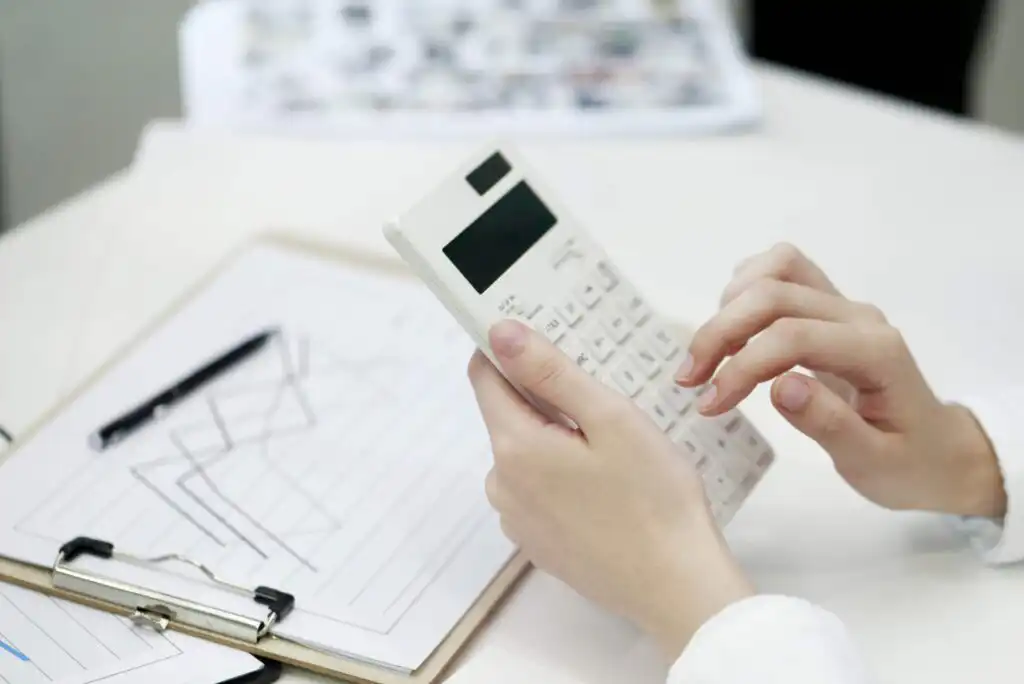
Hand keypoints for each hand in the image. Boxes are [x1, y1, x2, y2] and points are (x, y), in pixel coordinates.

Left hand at [468, 320, 752, 660]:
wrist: (677, 587)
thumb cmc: (654, 501)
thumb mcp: (609, 418)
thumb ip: (550, 372)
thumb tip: (500, 333)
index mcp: (514, 448)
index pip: (485, 376)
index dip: (508, 348)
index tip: (543, 335)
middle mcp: (503, 485)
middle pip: (509, 414)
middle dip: (546, 395)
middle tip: (602, 397)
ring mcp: (518, 519)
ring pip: (528, 451)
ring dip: (558, 436)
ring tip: (613, 446)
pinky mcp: (539, 543)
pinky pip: (540, 488)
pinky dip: (564, 474)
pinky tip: (608, 484)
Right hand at [676, 242, 1005, 518]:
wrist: (941, 452)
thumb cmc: (908, 465)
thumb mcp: (872, 464)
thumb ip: (829, 424)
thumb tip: (781, 385)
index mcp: (875, 354)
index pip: (792, 336)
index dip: (741, 365)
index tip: (708, 405)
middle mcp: (859, 317)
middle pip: (775, 292)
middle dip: (720, 331)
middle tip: (690, 380)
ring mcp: (845, 306)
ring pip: (778, 267)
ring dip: (730, 304)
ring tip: (711, 356)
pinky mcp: (829, 307)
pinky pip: (783, 272)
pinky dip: (745, 292)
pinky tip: (733, 336)